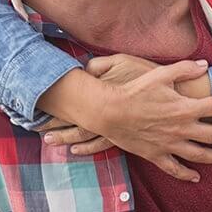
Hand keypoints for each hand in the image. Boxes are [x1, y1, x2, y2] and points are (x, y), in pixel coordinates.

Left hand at [41, 55, 161, 154]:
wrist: (176, 98)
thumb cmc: (150, 76)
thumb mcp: (124, 61)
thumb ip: (100, 64)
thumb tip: (83, 68)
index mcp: (101, 93)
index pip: (71, 100)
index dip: (54, 105)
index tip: (36, 107)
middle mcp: (104, 113)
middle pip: (74, 120)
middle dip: (54, 124)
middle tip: (35, 128)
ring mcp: (114, 127)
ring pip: (84, 135)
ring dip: (66, 138)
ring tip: (49, 141)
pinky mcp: (125, 137)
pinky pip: (101, 145)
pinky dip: (87, 148)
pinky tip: (77, 151)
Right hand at [84, 60, 211, 181]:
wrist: (109, 112)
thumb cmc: (135, 91)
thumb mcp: (160, 74)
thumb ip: (184, 69)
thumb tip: (204, 65)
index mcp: (185, 108)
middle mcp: (182, 128)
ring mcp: (170, 144)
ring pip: (200, 154)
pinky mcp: (156, 155)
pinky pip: (175, 168)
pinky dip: (186, 174)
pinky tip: (196, 177)